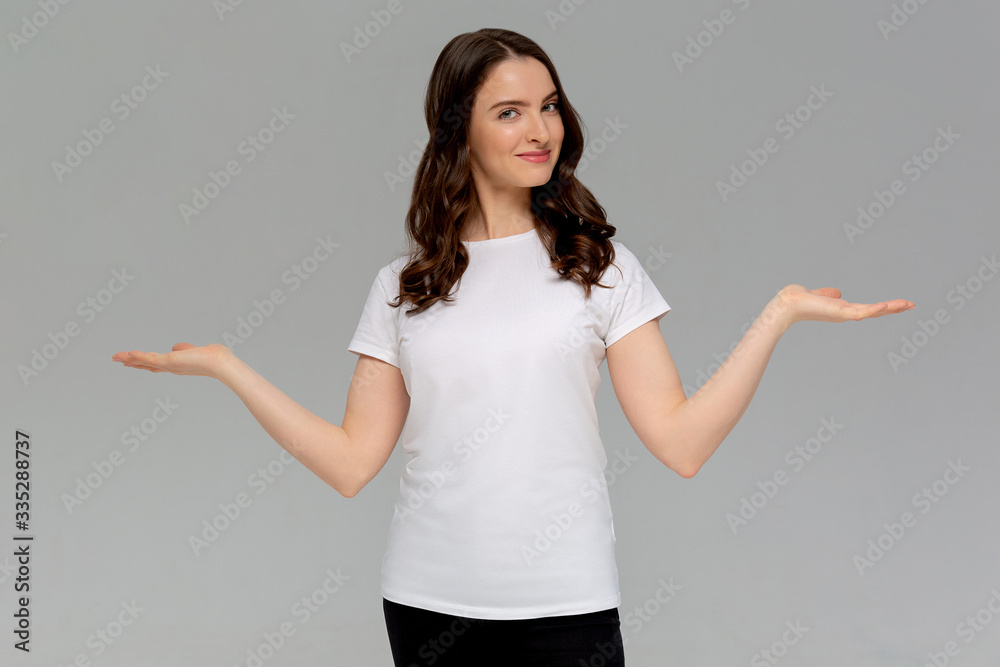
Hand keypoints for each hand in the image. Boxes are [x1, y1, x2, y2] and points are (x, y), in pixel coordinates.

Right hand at [111, 343, 232, 378]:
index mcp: (176, 365)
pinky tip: (129, 353)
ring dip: (130, 359)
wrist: (219, 362)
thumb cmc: (212, 357)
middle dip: (131, 362)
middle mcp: (171, 368)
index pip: (155, 364)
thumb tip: (175, 347)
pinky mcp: (170, 362)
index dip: (142, 362)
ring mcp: (170, 365)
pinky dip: (139, 356)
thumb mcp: (193, 351)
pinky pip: (151, 358)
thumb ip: (184, 349)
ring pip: (145, 362)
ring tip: (116, 356)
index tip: (130, 360)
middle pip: (146, 365)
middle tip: (116, 359)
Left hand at [776, 284, 914, 325]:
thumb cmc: (800, 299)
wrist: (788, 303)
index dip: (884, 307)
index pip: (869, 308)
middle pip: (875, 311)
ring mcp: (844, 314)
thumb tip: (837, 293)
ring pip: (872, 312)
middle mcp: (846, 313)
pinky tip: (885, 306)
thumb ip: (829, 294)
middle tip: (913, 305)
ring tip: (907, 304)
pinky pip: (860, 313)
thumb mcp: (820, 295)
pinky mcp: (839, 313)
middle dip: (894, 309)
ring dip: (890, 309)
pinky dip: (873, 310)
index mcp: (843, 309)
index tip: (901, 304)